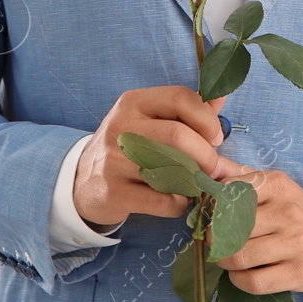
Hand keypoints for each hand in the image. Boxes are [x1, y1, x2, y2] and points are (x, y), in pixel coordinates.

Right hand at [73, 86, 227, 228]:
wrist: (82, 181)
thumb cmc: (126, 146)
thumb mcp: (149, 120)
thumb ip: (186, 110)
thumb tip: (220, 98)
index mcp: (134, 102)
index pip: (180, 98)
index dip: (207, 119)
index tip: (215, 137)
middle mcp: (122, 127)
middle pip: (178, 135)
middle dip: (206, 154)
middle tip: (213, 167)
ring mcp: (114, 161)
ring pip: (171, 169)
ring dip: (195, 180)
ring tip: (198, 183)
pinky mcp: (115, 193)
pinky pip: (162, 201)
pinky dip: (179, 203)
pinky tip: (176, 200)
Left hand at [207, 156, 302, 292]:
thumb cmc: (291, 212)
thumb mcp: (272, 187)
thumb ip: (236, 175)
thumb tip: (203, 170)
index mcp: (278, 184)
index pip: (230, 192)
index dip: (212, 208)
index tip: (210, 216)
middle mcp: (288, 212)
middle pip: (231, 228)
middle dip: (214, 238)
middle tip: (215, 241)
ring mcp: (296, 243)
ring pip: (239, 257)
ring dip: (224, 261)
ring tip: (227, 257)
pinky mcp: (298, 273)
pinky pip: (253, 282)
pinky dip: (238, 280)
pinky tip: (241, 273)